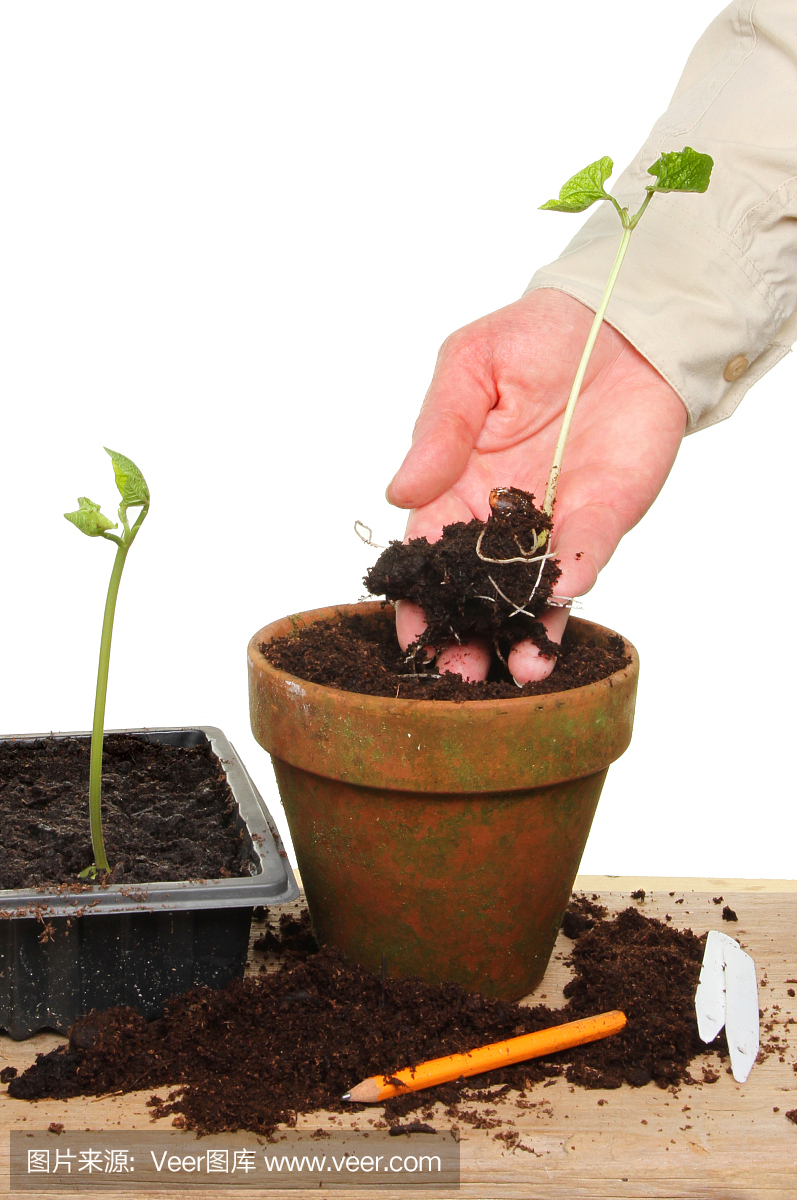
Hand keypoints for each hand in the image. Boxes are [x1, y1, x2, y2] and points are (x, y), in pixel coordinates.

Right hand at [386, 288, 686, 682]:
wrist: (618, 321)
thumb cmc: (532, 337)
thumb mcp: (467, 367)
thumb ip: (438, 430)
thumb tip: (398, 492)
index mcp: (455, 485)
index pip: (429, 554)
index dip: (420, 598)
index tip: (413, 636)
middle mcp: (502, 516)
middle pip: (479, 589)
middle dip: (469, 635)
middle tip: (460, 676)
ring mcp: (556, 521)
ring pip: (534, 589)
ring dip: (525, 631)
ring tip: (518, 670)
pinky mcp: (606, 514)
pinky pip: (587, 552)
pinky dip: (575, 575)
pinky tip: (563, 595)